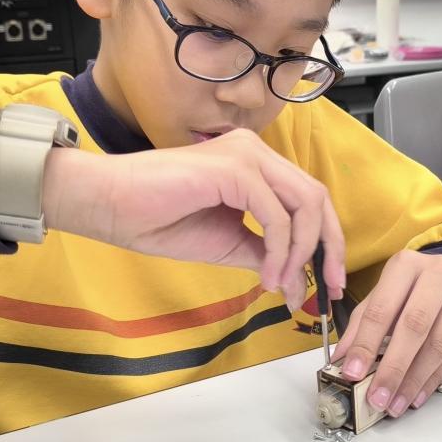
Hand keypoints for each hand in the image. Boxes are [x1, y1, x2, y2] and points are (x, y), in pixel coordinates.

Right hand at [42, 129, 344, 311]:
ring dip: (302, 252)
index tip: (329, 281)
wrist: (111, 206)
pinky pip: (276, 214)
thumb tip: (296, 284)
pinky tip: (267, 275)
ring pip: (304, 204)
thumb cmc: (158, 219)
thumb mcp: (228, 245)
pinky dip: (279, 250)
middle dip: (330, 246)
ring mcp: (247, 155)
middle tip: (328, 288)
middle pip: (317, 198)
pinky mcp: (234, 169)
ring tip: (284, 284)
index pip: (309, 199)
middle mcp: (256, 153)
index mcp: (256, 166)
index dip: (327, 240)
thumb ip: (265, 255)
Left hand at [330, 249, 441, 418]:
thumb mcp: (381, 295)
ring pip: (437, 345)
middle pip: (415, 326)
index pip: (382, 308)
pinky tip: (415, 396)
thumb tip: (342, 360)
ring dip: (413, 380)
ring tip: (395, 404)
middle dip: (393, 368)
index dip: (365, 344)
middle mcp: (438, 274)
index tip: (352, 374)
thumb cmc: (409, 287)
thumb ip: (360, 325)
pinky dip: (431, 380)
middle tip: (377, 398)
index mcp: (405, 264)